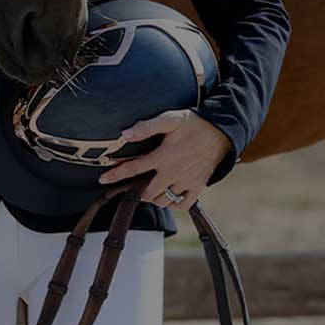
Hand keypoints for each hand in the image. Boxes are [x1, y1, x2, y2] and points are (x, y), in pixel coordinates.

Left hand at [96, 109, 232, 210]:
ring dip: (153, 198)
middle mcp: (173, 172)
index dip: (116, 174)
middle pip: (147, 191)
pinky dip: (172, 204)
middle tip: (132, 186)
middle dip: (136, 190)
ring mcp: (186, 182)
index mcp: (163, 156)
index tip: (103, 179)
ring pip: (163, 200)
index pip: (134, 168)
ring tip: (149, 189)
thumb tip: (125, 134)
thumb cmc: (193, 123)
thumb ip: (146, 126)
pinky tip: (167, 195)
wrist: (221, 132)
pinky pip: (182, 205)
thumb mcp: (169, 119)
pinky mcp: (198, 187)